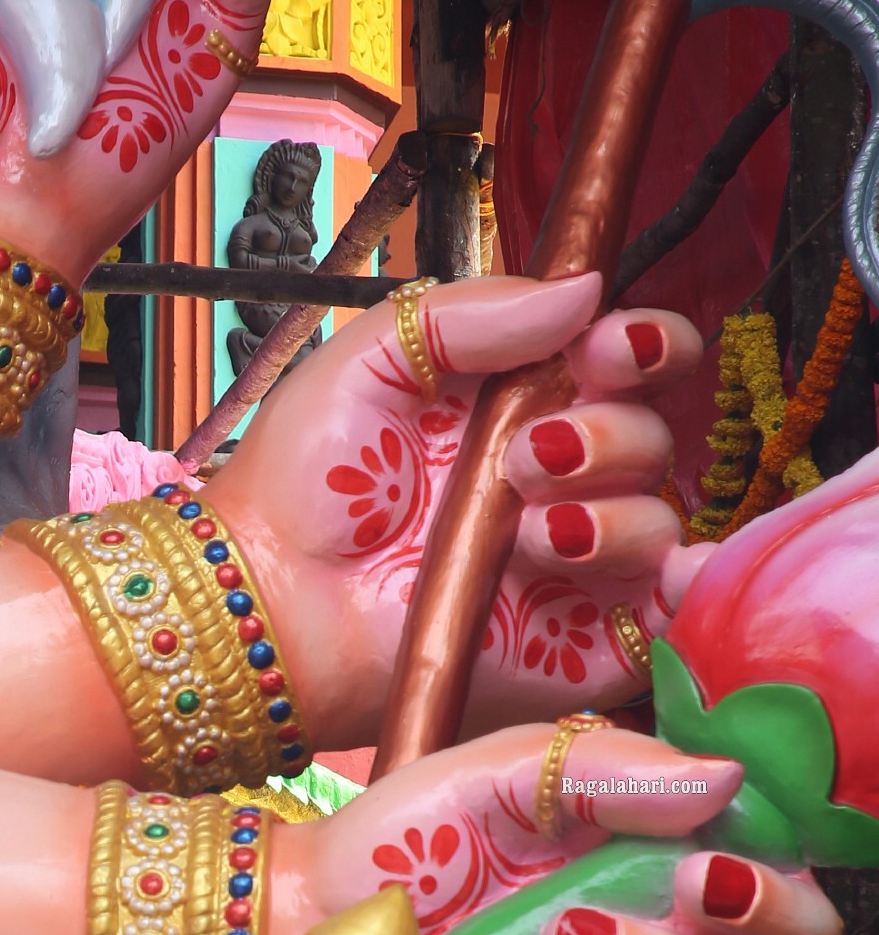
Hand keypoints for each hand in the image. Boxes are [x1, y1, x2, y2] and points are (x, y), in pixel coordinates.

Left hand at [207, 273, 699, 743]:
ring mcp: (575, 567)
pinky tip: (583, 560)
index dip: (643, 344)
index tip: (607, 348)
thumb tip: (587, 288)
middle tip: (525, 456)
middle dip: (608, 432)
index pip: (633, 361)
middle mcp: (561, 483)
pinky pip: (666, 613)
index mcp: (524, 406)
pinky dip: (664, 583)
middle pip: (654, 436)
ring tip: (526, 530)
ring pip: (658, 520)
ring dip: (608, 513)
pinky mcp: (580, 646)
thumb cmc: (303, 484)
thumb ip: (471, 314)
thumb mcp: (371, 360)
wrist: (269, 596)